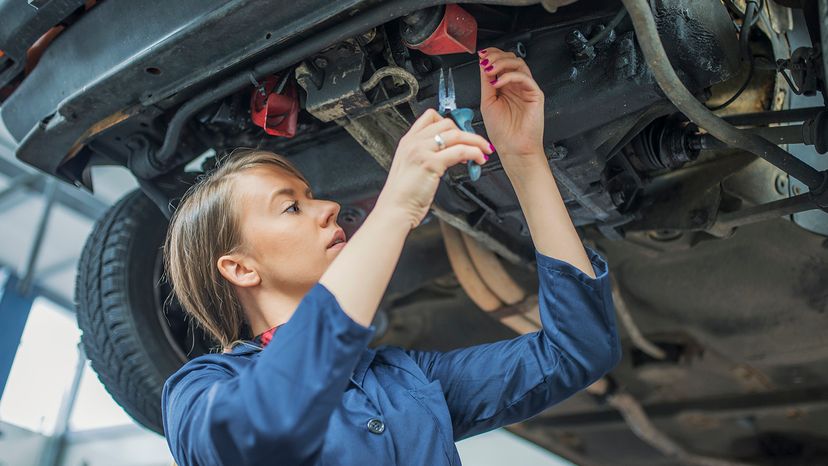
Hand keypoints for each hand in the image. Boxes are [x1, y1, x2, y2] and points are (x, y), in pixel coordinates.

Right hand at [376, 108, 492, 229]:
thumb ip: (427, 155)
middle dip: (466, 132)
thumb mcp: (412, 167)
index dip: (450, 123)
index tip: (460, 134)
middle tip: (476, 144)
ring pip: (457, 135)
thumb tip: (452, 152)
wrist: (395, 209)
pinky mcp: (431, 163)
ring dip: (476, 141)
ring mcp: (422, 151)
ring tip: (483, 151)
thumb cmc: (404, 195)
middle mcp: (414, 142)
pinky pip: (460, 151)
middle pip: (447, 123)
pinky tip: (478, 160)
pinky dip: (474, 153)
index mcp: (408, 141)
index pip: (431, 116)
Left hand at [478, 47, 545, 164]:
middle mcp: (516, 86)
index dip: (492, 55)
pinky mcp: (535, 94)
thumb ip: (486, 83)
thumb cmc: (501, 131)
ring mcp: (526, 89)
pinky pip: (525, 78)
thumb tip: (483, 64)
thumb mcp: (487, 102)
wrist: (512, 149)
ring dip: (502, 63)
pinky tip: (499, 82)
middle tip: (485, 62)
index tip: (481, 55)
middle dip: (496, 56)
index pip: (501, 63)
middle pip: (511, 59)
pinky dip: (510, 76)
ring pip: (519, 64)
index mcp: (505, 87)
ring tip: (490, 70)